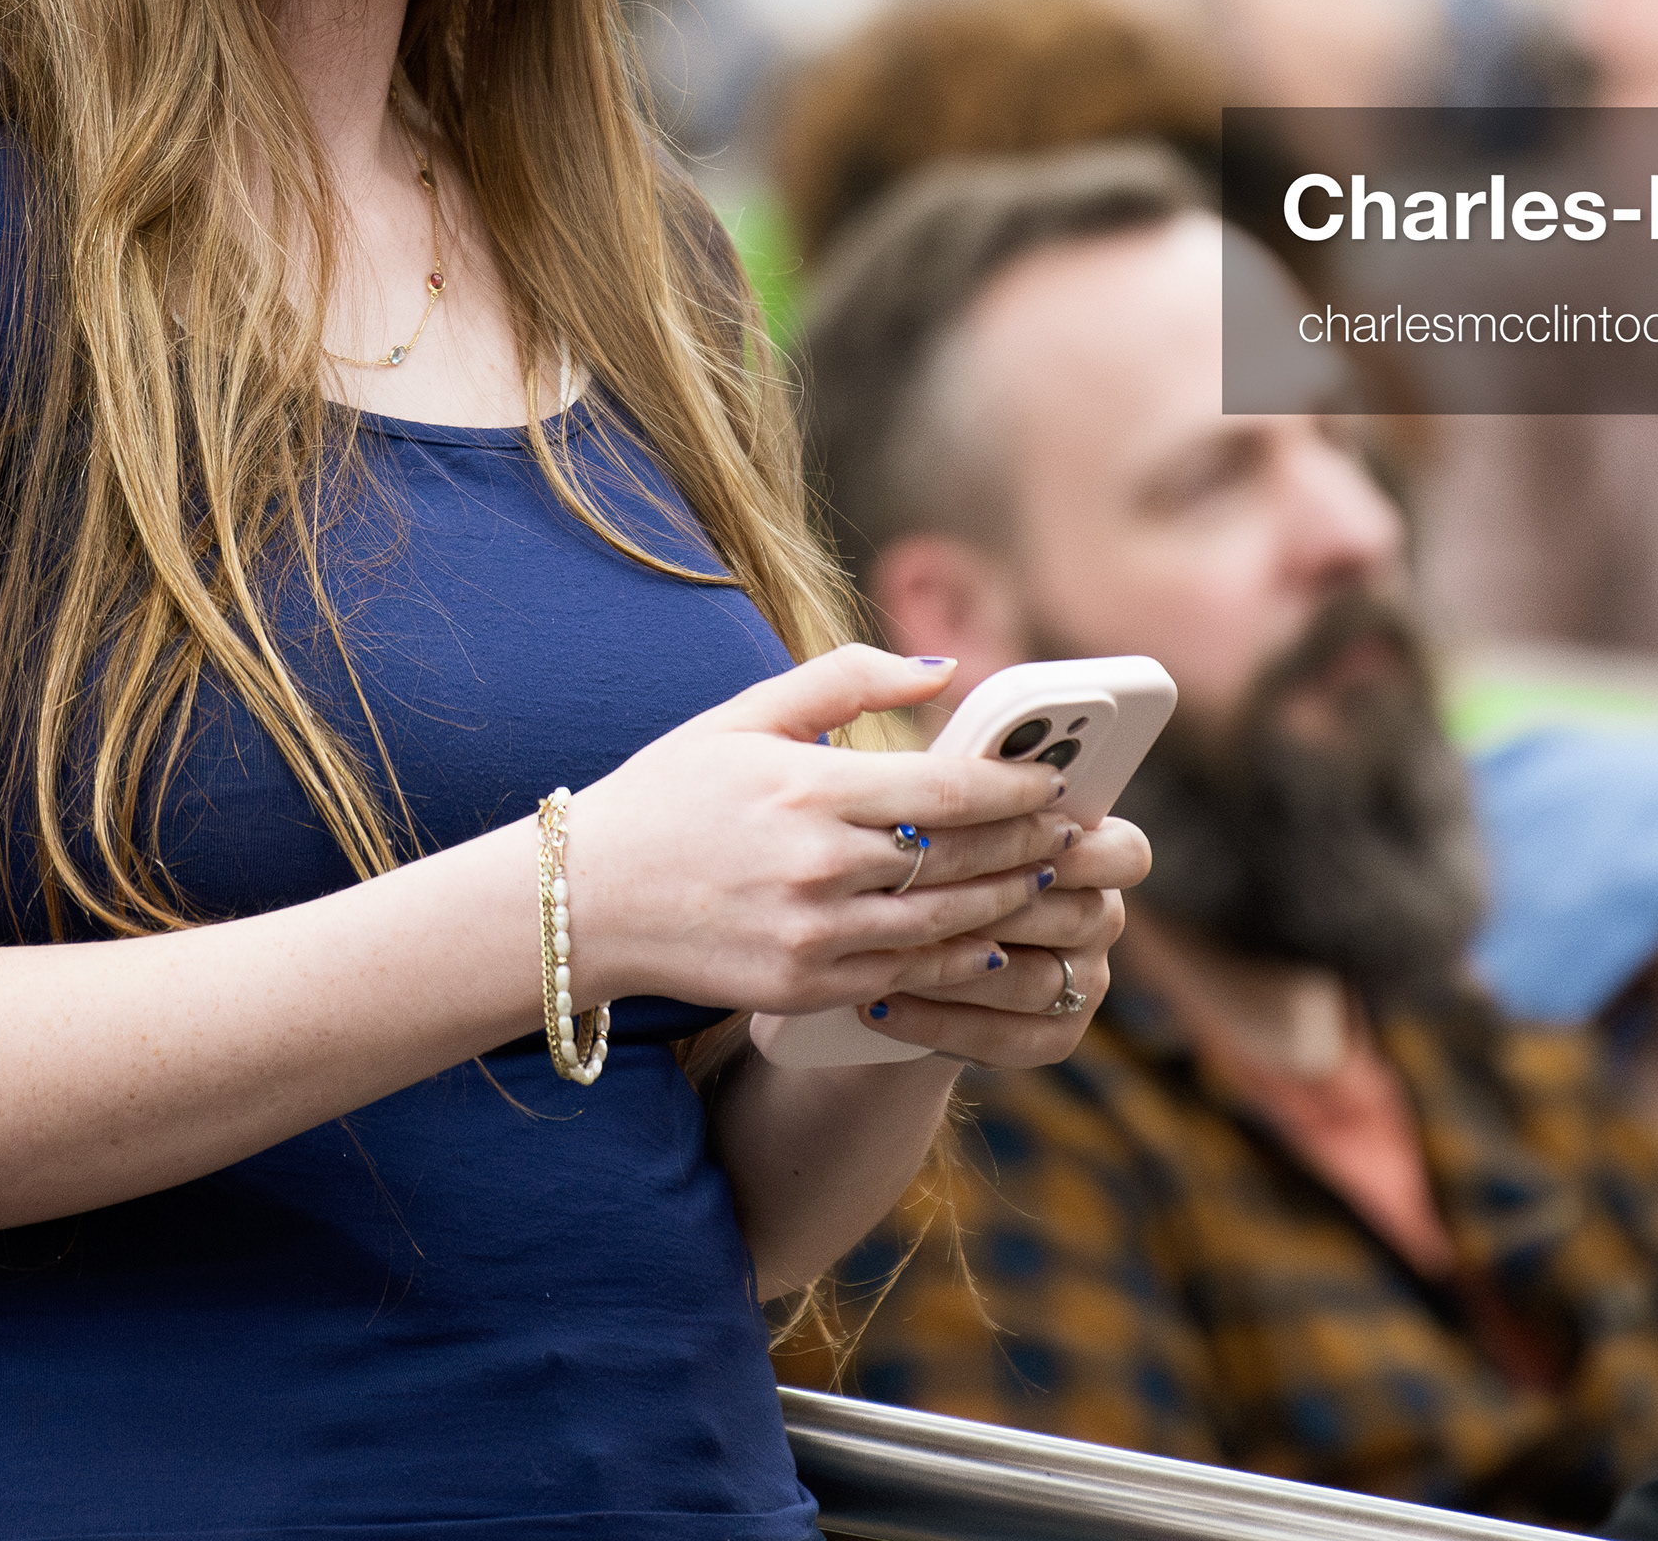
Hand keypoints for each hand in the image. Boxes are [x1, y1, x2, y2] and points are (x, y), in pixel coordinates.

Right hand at [568, 646, 1076, 1016]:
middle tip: (1073, 830)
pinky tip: (988, 939)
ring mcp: (813, 937)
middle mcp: (818, 868)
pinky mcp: (805, 988)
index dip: (1015, 789)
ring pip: (947, 926)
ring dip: (1008, 903)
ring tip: (1044, 880)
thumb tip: (943, 670)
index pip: (947, 793)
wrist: (584, 900)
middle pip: (961, 860)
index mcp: (807, 790)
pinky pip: (908, 977)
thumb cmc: (670, 795)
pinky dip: (959, 958)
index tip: (1053, 779)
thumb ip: (847, 680)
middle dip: (1029, 844)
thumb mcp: (744, 715)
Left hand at [861, 811, 1144, 1067]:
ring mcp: (1084, 984)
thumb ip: (965, 785)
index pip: (1126, 853)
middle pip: (1077, 917)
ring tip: (887, 950)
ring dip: (959, 966)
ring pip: (1034, 980)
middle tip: (927, 894)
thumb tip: (953, 729)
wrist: (895, 955)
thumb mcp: (944, 815)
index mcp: (1096, 853)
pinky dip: (939, 1021)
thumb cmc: (924, 859)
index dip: (1083, 850)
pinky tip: (883, 1001)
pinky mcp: (1053, 1037)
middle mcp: (1102, 919)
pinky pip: (1006, 1038)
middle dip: (999, 905)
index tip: (1030, 836)